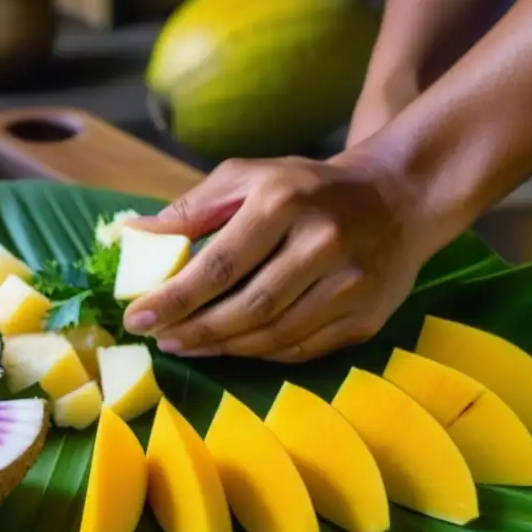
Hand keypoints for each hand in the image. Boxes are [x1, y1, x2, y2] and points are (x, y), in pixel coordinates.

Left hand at [121, 155, 432, 362]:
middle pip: (247, 308)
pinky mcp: (365, 318)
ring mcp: (349, 286)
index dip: (174, 298)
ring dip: (222, 348)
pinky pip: (300, 349)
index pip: (219, 264)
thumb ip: (192, 208)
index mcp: (285, 202)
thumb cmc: (308, 188)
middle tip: (160, 339)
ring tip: (187, 345)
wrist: (398, 199)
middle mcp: (322, 244)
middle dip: (194, 330)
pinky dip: (259, 354)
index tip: (137, 317)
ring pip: (273, 336)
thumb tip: (133, 235)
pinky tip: (231, 348)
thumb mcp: (250, 178)